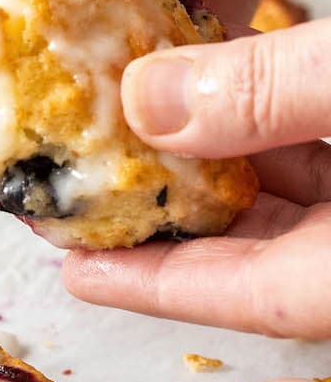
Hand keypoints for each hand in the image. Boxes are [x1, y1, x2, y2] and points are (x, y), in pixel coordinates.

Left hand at [59, 19, 330, 338]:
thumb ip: (268, 92)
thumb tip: (149, 100)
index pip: (239, 293)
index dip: (149, 284)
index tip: (75, 270)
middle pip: (257, 254)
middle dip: (170, 216)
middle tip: (88, 187)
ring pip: (290, 204)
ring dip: (218, 164)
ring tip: (137, 126)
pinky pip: (321, 159)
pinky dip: (270, 131)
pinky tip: (224, 88)